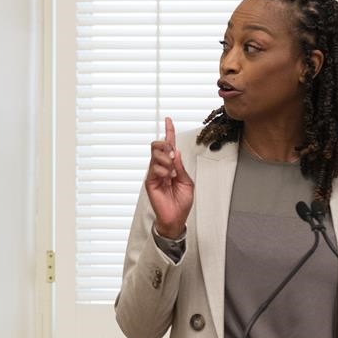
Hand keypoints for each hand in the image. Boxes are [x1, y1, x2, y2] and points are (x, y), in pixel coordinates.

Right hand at [145, 117, 193, 237]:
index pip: (168, 145)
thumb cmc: (181, 201)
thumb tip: (176, 152)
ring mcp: (154, 173)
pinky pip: (155, 169)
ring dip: (166, 160)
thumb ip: (181, 167)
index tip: (168, 120)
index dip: (168, 132)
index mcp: (172, 165)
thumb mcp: (187, 181)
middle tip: (172, 155)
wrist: (176, 217)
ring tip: (172, 173)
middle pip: (157, 146)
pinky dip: (163, 171)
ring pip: (155, 155)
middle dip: (165, 145)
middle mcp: (161, 167)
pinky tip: (167, 178)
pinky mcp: (150, 181)